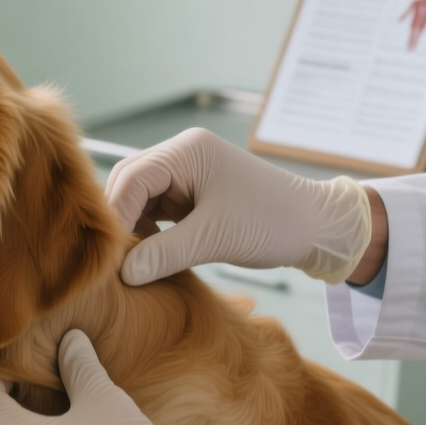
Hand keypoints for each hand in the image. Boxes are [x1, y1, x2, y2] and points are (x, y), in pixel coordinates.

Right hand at [106, 127, 373, 285]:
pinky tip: (149, 256)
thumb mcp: (215, 239)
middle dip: (119, 220)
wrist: (317, 226)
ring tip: (129, 262)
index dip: (115, 215)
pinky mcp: (193, 195)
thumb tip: (122, 273)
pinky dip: (148, 232)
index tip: (108, 255)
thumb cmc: (273, 222)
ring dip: (132, 228)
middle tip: (112, 260)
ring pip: (139, 198)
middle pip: (128, 184)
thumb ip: (164, 254)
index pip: (131, 177)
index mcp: (187, 151)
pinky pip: (156, 210)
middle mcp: (183, 156)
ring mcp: (187, 175)